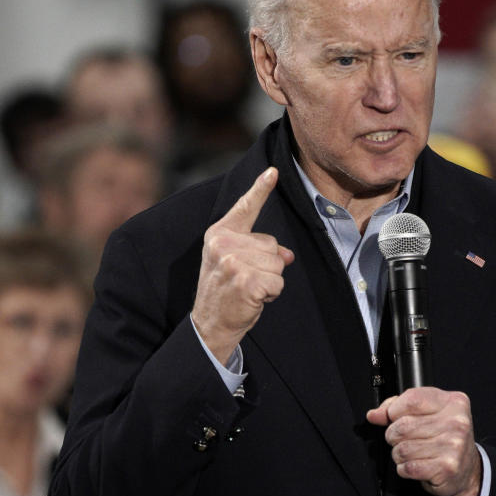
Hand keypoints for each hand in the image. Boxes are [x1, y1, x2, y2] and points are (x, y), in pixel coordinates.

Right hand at [191, 167, 294, 363]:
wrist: (209, 325)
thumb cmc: (225, 291)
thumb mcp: (236, 263)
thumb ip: (260, 251)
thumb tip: (287, 255)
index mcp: (219, 234)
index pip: (245, 208)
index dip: (260, 189)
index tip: (273, 171)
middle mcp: (223, 244)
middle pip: (272, 245)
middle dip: (267, 265)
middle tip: (244, 280)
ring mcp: (233, 262)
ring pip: (278, 264)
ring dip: (270, 281)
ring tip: (247, 289)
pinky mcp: (246, 280)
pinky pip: (278, 282)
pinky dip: (271, 294)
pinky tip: (252, 299)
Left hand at [366, 388, 481, 495]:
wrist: (468, 470)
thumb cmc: (446, 439)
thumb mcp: (428, 414)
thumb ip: (399, 408)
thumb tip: (375, 414)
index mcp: (453, 402)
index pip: (411, 399)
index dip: (394, 410)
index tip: (394, 417)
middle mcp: (456, 422)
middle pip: (403, 425)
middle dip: (394, 435)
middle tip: (404, 439)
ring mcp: (453, 445)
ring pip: (402, 448)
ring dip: (399, 454)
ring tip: (412, 453)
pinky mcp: (446, 468)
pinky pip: (408, 467)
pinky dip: (405, 468)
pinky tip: (416, 465)